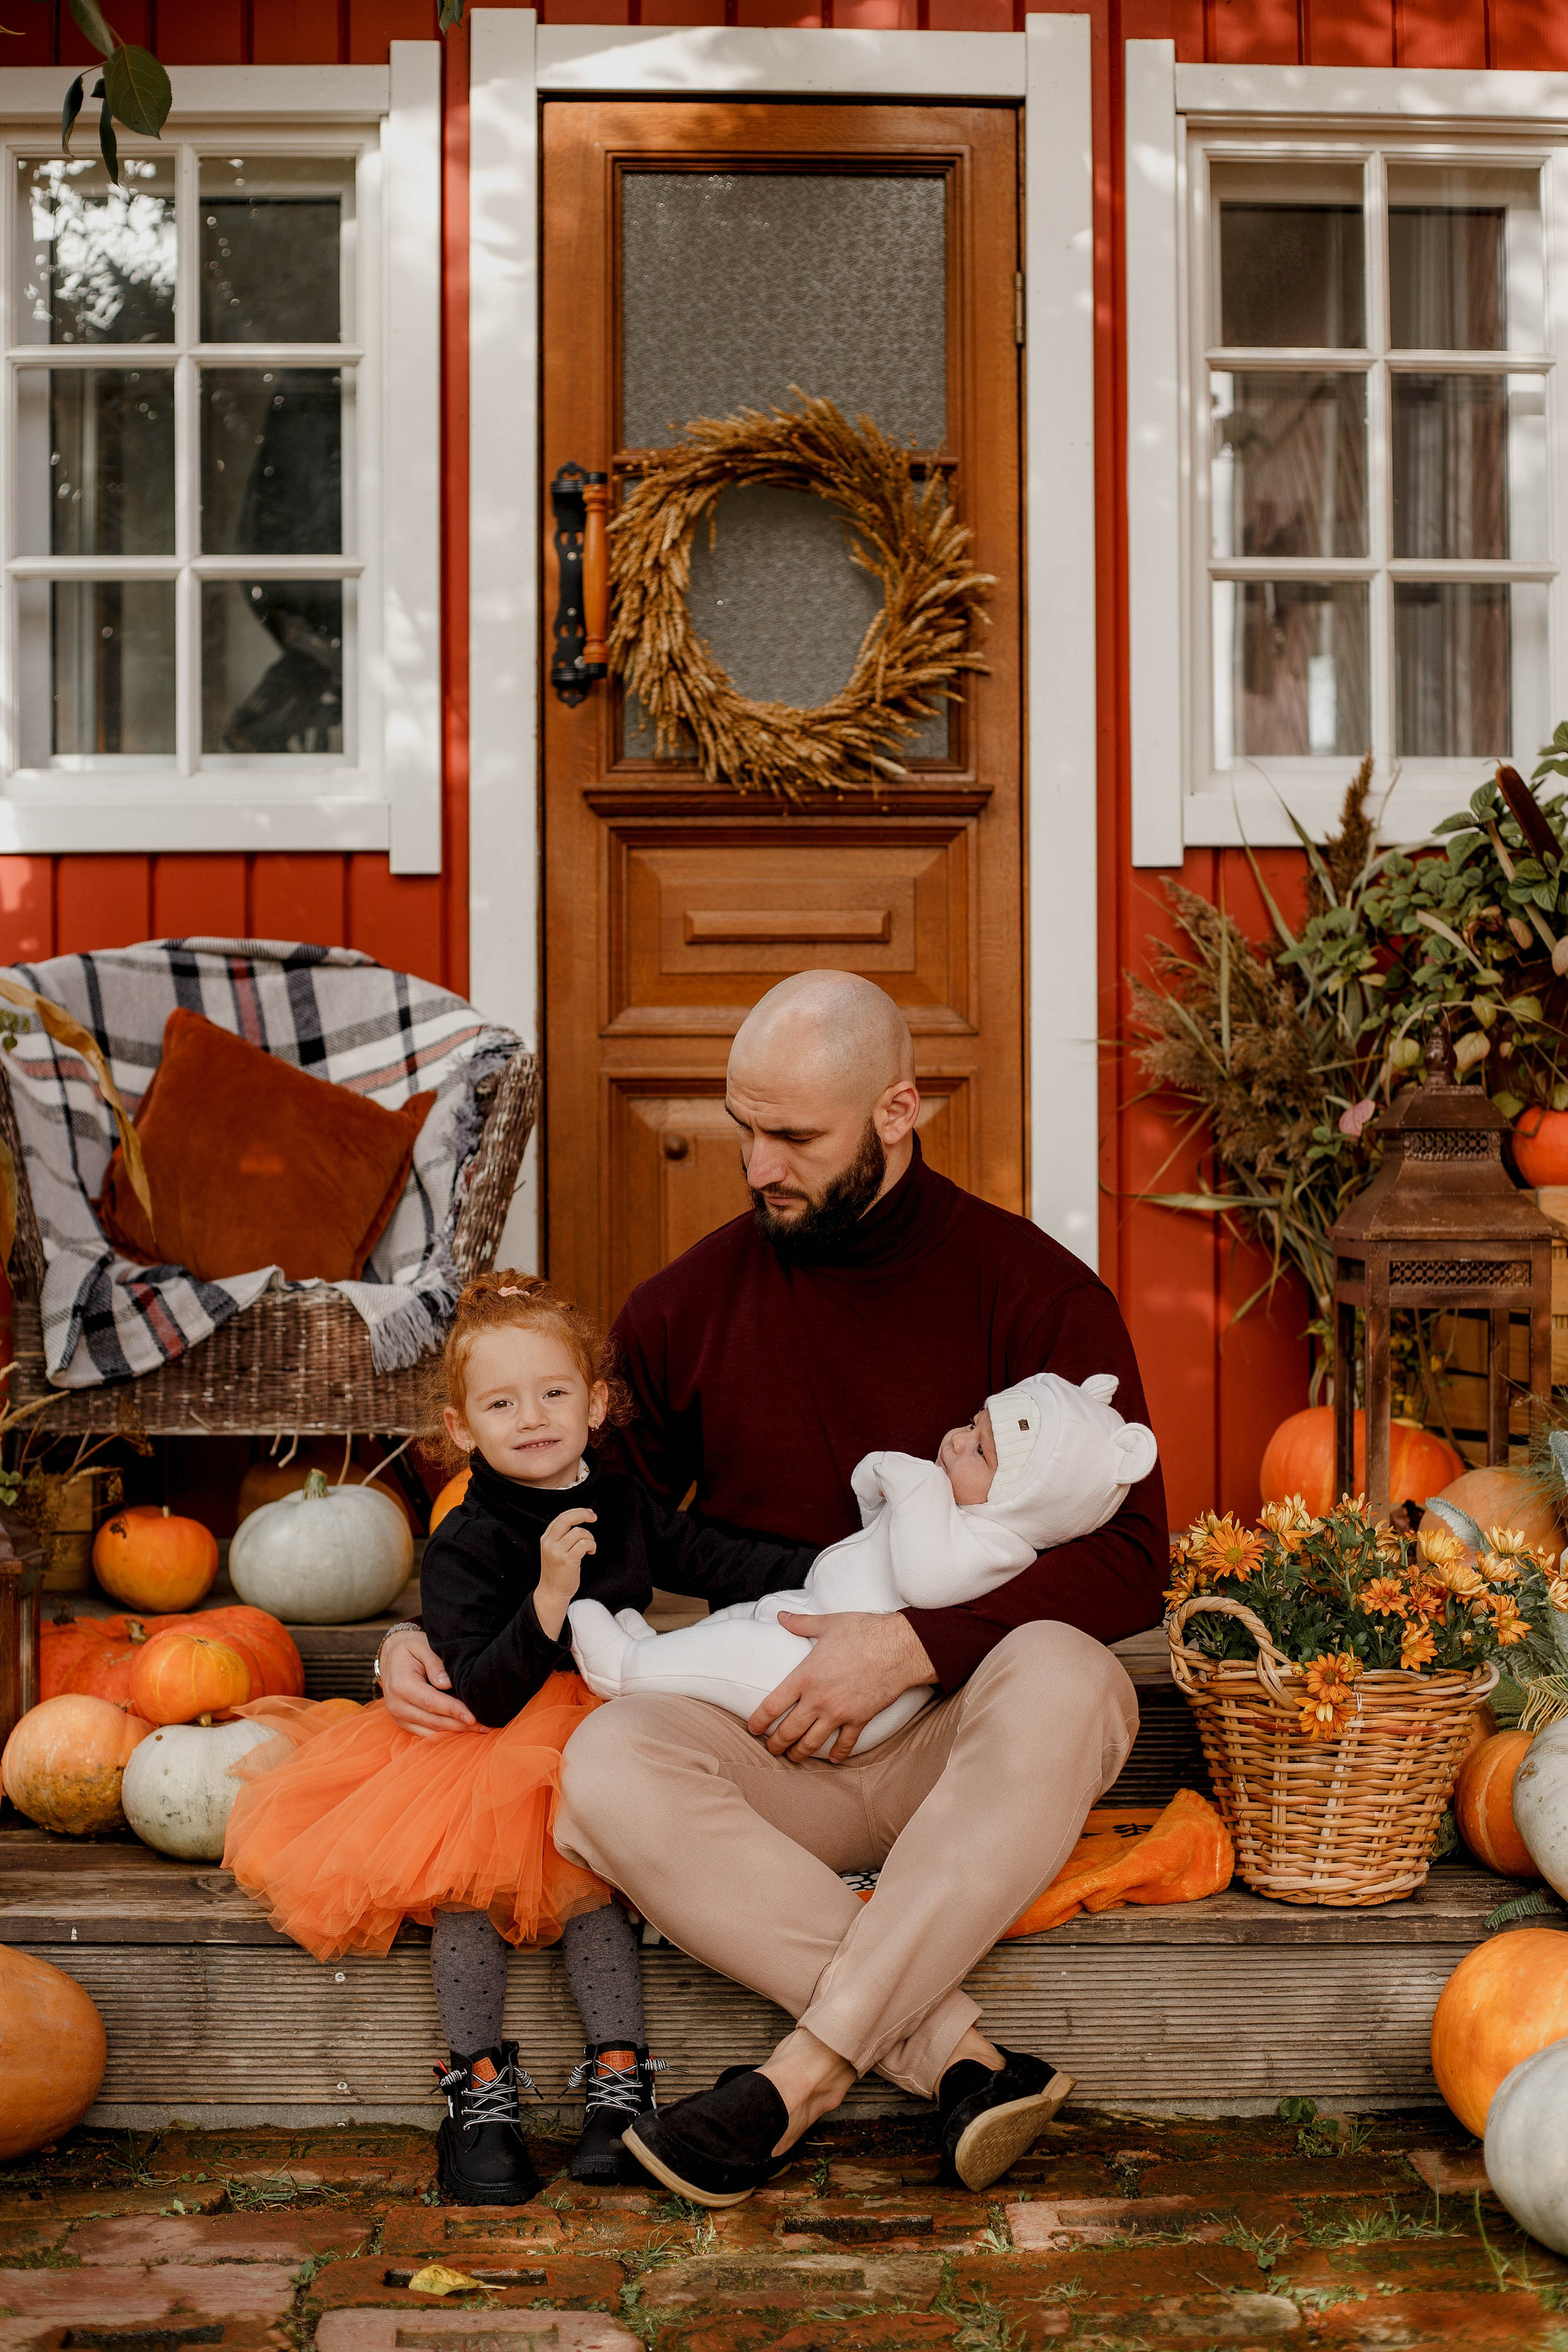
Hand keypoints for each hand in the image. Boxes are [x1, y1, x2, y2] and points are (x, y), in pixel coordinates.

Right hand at [378, 1627, 479, 1738]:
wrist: (391, 1657)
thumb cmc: (410, 1650)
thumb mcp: (422, 1646)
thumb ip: (435, 1663)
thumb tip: (446, 1683)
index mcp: (401, 1685)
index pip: (431, 1702)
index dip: (454, 1711)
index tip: (473, 1717)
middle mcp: (397, 1705)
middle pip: (433, 1721)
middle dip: (461, 1725)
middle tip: (485, 1726)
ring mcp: (398, 1717)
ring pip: (431, 1731)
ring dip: (456, 1732)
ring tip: (480, 1729)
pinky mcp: (403, 1724)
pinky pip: (426, 1734)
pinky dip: (445, 1734)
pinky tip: (464, 1730)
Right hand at [536, 1507, 596, 1639]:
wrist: (552, 1592)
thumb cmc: (557, 1571)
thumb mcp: (553, 1550)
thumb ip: (562, 1536)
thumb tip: (580, 1518)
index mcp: (546, 1538)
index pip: (561, 1517)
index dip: (577, 1511)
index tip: (589, 1513)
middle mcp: (550, 1543)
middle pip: (567, 1519)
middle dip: (583, 1514)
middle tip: (594, 1517)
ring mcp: (557, 1552)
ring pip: (578, 1532)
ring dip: (590, 1537)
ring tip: (590, 1546)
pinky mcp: (567, 1561)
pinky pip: (584, 1544)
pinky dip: (591, 1545)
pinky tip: (591, 1551)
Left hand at [749, 1611, 935, 1764]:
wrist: (898, 1647)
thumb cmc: (862, 1632)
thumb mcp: (827, 1623)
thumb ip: (800, 1623)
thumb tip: (780, 1615)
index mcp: (805, 1676)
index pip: (772, 1706)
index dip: (758, 1722)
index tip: (752, 1729)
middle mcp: (818, 1700)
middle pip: (788, 1731)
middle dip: (775, 1744)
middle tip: (770, 1749)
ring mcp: (839, 1713)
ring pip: (812, 1743)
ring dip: (799, 1753)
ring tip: (792, 1757)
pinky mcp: (859, 1719)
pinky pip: (845, 1744)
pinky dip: (837, 1754)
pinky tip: (831, 1759)